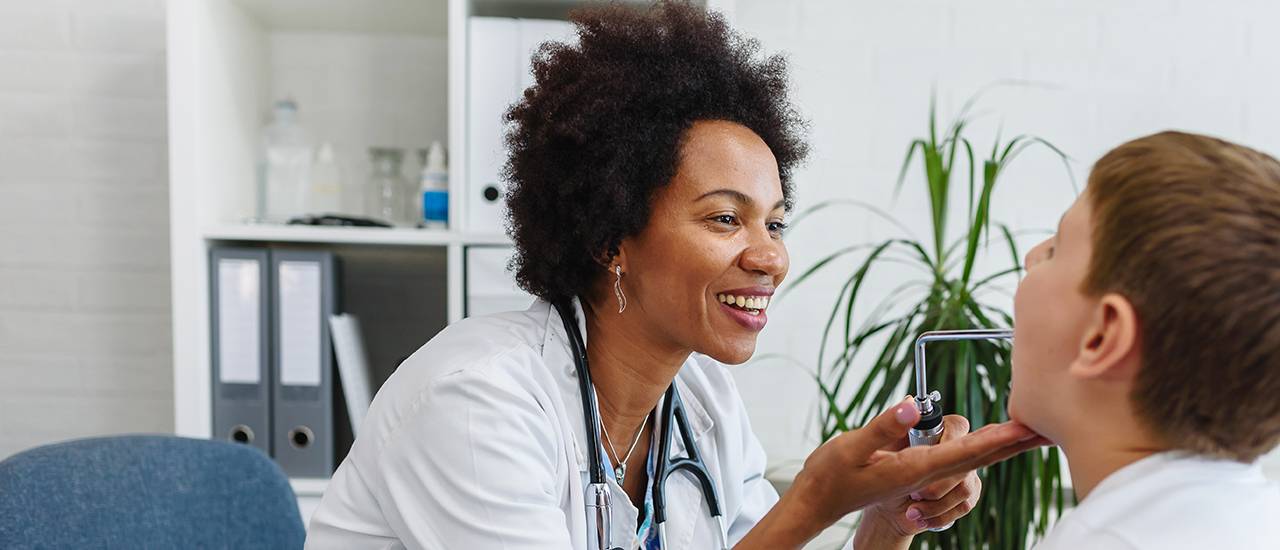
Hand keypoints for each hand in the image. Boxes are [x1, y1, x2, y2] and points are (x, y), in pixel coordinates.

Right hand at [793, 397, 1046, 531]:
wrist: (820, 501)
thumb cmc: (831, 476)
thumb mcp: (851, 447)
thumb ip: (883, 427)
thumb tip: (910, 405)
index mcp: (913, 469)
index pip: (963, 451)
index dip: (996, 438)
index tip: (1025, 428)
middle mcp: (924, 473)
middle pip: (979, 457)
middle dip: (1014, 443)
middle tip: (1048, 430)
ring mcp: (922, 473)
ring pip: (970, 457)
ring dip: (1002, 444)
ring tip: (1030, 430)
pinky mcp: (916, 469)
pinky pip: (955, 456)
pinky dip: (981, 446)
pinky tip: (992, 439)